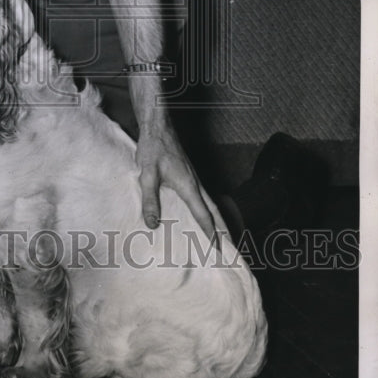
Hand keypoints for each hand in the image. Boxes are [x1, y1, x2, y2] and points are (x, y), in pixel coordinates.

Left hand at [136, 122, 217, 244]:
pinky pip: (202, 196)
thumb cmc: (153, 149)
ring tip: (219, 235)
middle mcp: (195, 183)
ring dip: (216, 219)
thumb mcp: (147, 175)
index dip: (211, 233)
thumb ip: (150, 199)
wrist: (157, 127)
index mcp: (189, 186)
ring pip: (210, 202)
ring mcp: (193, 178)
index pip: (204, 215)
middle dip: (222, 229)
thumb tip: (153, 224)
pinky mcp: (188, 174)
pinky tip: (199, 213)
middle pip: (214, 210)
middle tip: (229, 246)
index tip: (218, 250)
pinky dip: (207, 208)